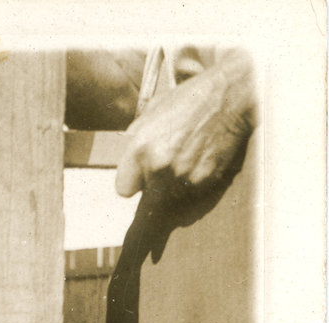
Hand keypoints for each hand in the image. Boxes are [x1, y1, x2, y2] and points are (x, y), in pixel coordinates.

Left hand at [115, 53, 254, 198]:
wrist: (230, 96)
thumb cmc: (191, 98)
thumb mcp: (154, 109)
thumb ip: (137, 136)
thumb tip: (129, 154)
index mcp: (141, 148)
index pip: (123, 189)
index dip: (133, 182)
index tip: (141, 175)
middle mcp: (159, 165)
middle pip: (149, 192)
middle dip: (156, 179)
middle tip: (172, 156)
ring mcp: (181, 175)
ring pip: (170, 194)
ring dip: (176, 180)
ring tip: (188, 154)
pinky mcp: (202, 180)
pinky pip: (191, 189)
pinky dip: (195, 178)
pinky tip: (202, 156)